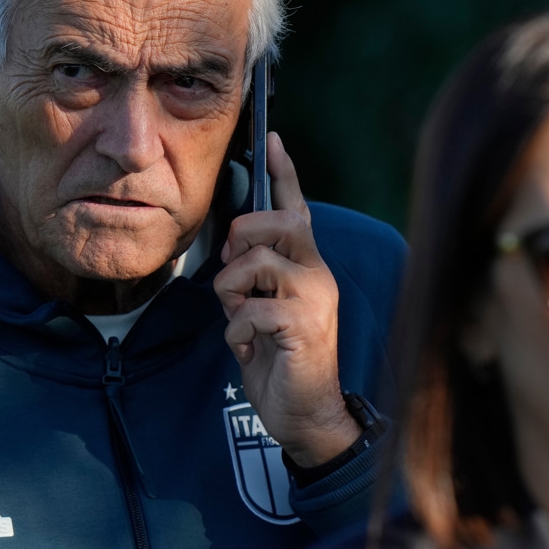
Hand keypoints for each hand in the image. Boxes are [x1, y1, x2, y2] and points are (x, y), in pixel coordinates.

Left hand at [213, 132, 359, 467]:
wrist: (304, 412)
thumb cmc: (279, 358)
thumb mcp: (262, 308)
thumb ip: (253, 277)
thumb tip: (230, 252)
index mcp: (308, 266)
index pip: (298, 210)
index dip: (285, 173)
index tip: (271, 136)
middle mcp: (318, 273)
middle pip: (279, 222)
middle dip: (242, 237)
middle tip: (231, 269)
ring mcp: (314, 298)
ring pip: (257, 263)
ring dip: (231, 291)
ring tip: (239, 316)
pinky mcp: (303, 325)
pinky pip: (250, 308)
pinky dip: (235, 329)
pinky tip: (246, 346)